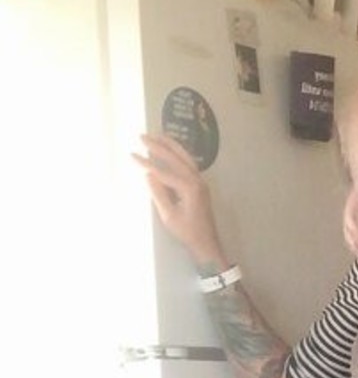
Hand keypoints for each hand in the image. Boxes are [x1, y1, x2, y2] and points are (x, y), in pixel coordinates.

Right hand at [132, 132, 225, 265]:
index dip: (146, 163)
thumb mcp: (169, 216)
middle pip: (176, 158)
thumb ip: (158, 194)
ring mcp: (200, 181)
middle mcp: (197, 180)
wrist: (206, 242)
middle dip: (158, 146)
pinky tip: (170, 149)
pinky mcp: (200, 184)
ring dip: (171, 145)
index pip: (163, 171)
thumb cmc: (187, 232)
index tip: (131, 154)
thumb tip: (148, 174)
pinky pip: (189, 163)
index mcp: (189, 188)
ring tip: (157, 135)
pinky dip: (179, 154)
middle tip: (142, 136)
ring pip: (185, 157)